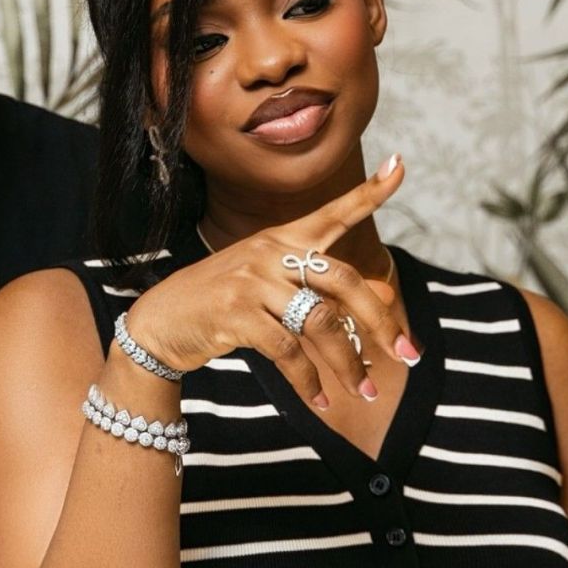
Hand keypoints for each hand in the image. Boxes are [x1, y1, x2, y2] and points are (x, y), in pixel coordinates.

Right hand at [126, 155, 418, 407]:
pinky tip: (320, 401)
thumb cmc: (220, 304)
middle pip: (343, 281)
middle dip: (381, 321)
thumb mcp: (268, 286)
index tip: (400, 166)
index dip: (369, 192)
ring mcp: (252, 282)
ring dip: (349, 363)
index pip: (332, 213)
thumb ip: (318, 289)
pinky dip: (309, 381)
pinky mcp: (237, 314)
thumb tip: (383, 300)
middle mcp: (270, 253)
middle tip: (408, 353)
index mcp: (281, 240)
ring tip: (366, 392)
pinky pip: (288, 351)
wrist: (160, 321)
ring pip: (321, 323)